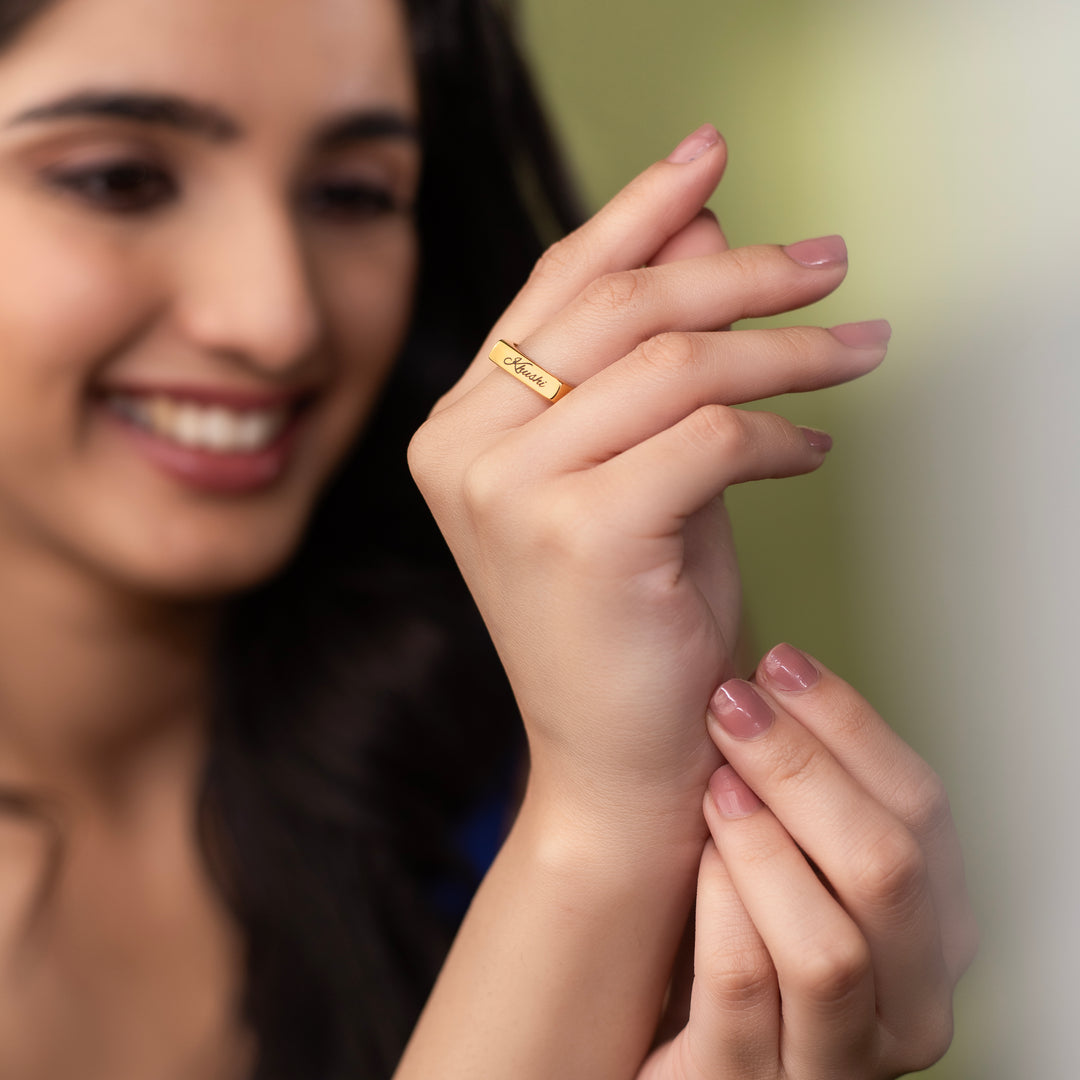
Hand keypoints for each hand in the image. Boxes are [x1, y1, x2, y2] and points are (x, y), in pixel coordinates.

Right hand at [408, 126, 889, 851]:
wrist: (617, 757)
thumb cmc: (631, 617)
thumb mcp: (641, 464)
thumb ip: (657, 352)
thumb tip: (709, 231)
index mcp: (458, 426)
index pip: (556, 287)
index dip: (637, 210)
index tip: (709, 157)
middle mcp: (462, 448)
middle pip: (619, 307)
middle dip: (741, 270)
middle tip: (830, 260)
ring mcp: (505, 490)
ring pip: (673, 364)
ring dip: (786, 348)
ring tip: (857, 348)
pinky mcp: (572, 532)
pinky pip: (705, 438)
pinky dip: (777, 433)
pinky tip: (813, 448)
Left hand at [640, 645, 976, 1078]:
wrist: (654, 1047)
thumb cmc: (729, 932)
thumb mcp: (795, 862)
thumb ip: (812, 796)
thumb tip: (778, 679)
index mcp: (930, 930)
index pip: (923, 811)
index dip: (850, 724)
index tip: (780, 662)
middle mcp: (904, 1004)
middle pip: (888, 870)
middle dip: (805, 770)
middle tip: (732, 706)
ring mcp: (831, 1060)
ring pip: (829, 949)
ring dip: (766, 846)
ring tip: (715, 784)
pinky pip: (744, 997)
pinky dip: (721, 913)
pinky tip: (694, 860)